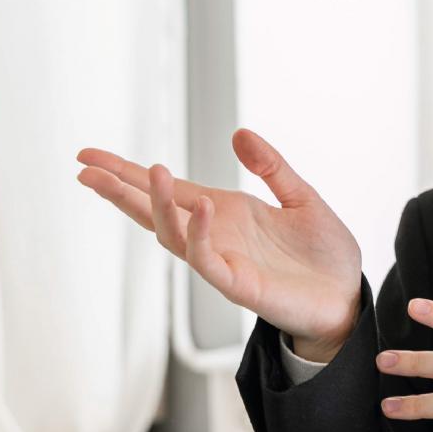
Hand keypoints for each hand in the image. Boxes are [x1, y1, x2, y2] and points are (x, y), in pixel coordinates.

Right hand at [75, 128, 362, 348]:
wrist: (348, 298)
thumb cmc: (324, 255)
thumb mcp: (301, 199)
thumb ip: (272, 167)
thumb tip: (239, 133)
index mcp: (225, 213)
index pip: (168, 190)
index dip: (127, 173)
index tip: (88, 156)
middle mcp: (215, 235)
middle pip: (154, 211)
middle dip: (119, 190)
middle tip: (84, 168)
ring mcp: (223, 261)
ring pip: (172, 235)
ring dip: (157, 204)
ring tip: (150, 171)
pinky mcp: (239, 285)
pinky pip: (207, 260)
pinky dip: (199, 233)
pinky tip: (200, 208)